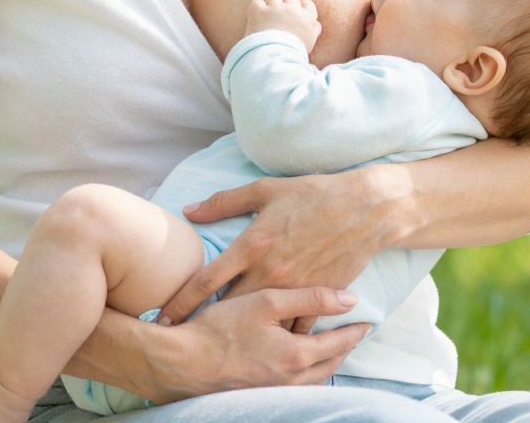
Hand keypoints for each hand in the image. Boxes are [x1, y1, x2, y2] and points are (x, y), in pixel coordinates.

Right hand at [141, 288, 369, 401]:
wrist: (179, 363)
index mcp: (298, 355)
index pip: (340, 343)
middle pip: (331, 364)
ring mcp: (275, 392)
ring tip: (332, 347)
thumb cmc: (220, 328)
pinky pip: (296, 387)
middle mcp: (292, 379)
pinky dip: (307, 374)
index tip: (368, 321)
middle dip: (345, 348)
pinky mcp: (259, 397)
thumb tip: (350, 299)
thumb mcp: (266, 302)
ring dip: (327, 363)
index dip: (356, 330)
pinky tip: (300, 363)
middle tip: (354, 334)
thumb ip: (311, 298)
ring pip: (315, 379)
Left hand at [158, 171, 404, 333]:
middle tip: (190, 333)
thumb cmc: (316, 194)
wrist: (368, 208)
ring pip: (260, 323)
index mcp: (252, 244)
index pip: (204, 282)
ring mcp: (295, 288)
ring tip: (230, 340)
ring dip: (245, 330)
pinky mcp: (318, 296)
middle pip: (226, 309)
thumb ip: (225, 201)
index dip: (179, 304)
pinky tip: (274, 336)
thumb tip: (189, 210)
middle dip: (208, 322)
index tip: (162, 319)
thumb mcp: (267, 190)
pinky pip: (295, 326)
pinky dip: (283, 332)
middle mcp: (270, 271)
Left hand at [246, 0, 320, 51]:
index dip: (300, 7)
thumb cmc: (293, 53)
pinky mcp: (259, 11)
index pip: (307, 3)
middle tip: (278, 17)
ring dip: (269, 6)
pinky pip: (257, 2)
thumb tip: (315, 23)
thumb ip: (314, 30)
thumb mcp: (310, 43)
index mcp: (306, 18)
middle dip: (284, 5)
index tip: (294, 15)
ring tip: (265, 20)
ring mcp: (275, 9)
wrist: (275, 58)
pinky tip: (255, 20)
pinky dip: (255, 10)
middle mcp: (292, 10)